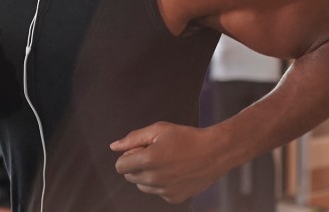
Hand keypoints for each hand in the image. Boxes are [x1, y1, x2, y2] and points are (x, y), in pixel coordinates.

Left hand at [110, 122, 227, 203]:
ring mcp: (165, 191)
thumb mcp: (158, 130)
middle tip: (154, 154)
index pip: (120, 166)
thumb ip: (133, 138)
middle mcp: (155, 178)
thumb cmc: (187, 138)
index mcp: (148, 160)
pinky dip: (161, 184)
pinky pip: (158, 192)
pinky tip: (174, 173)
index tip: (139, 150)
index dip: (128, 156)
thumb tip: (114, 147)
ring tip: (165, 163)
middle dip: (136, 165)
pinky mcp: (175, 198)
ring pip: (143, 186)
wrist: (215, 152)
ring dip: (147, 176)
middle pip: (130, 177)